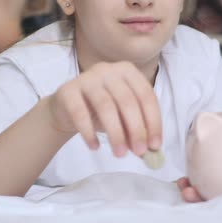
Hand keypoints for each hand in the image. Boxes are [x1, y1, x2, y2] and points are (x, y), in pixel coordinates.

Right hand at [46, 62, 162, 157]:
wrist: (66, 109)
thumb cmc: (101, 111)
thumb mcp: (123, 117)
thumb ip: (137, 129)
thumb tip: (150, 150)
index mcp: (128, 71)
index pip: (146, 95)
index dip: (153, 121)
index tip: (155, 145)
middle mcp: (108, 69)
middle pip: (127, 100)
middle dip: (136, 129)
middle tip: (139, 152)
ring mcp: (87, 78)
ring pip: (105, 106)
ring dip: (115, 133)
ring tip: (120, 153)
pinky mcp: (68, 90)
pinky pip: (80, 113)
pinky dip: (89, 132)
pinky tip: (95, 147)